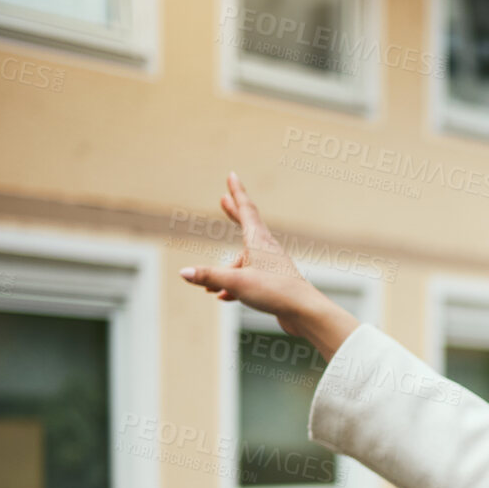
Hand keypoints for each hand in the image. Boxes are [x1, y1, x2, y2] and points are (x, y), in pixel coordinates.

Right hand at [179, 172, 360, 360]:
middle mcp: (266, 249)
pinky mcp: (274, 281)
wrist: (305, 312)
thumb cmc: (275, 292)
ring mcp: (271, 265)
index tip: (232, 175)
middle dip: (233, 214)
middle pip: (247, 226)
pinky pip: (249, 278)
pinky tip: (223, 298)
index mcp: (259, 240)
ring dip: (225, 271)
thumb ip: (210, 276)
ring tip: (210, 288)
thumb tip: (184, 273)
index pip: (246, 209)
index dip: (236, 192)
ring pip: (243, 261)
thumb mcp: (236, 283)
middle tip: (224, 199)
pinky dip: (234, 285)